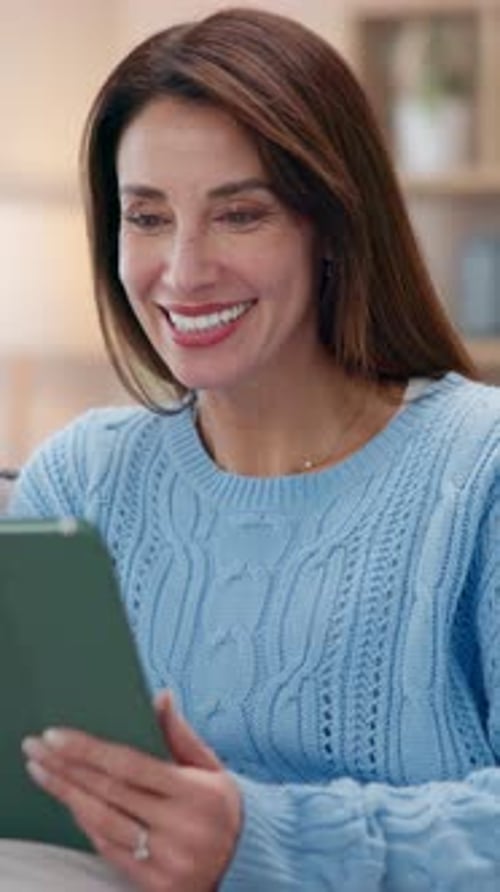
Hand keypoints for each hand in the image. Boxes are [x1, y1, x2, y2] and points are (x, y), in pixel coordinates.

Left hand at [22, 692, 241, 891]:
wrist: (249, 864)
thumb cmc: (224, 807)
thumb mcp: (211, 766)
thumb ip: (180, 733)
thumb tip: (160, 695)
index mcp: (196, 792)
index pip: (130, 766)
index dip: (89, 750)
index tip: (56, 735)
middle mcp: (181, 828)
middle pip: (109, 792)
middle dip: (66, 768)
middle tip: (36, 748)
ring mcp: (167, 860)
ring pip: (103, 823)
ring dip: (67, 796)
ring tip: (41, 772)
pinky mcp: (157, 885)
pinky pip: (109, 850)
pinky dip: (86, 825)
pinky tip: (70, 803)